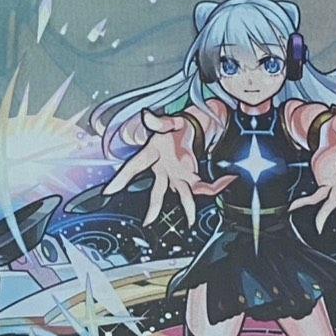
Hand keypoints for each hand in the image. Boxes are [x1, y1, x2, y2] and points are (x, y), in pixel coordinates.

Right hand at [102, 110, 234, 225]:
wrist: (190, 129)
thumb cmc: (175, 127)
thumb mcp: (169, 121)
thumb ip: (159, 121)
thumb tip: (146, 115)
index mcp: (153, 154)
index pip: (134, 166)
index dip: (122, 178)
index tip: (108, 191)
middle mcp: (163, 169)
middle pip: (157, 189)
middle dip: (154, 205)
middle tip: (148, 220)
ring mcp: (177, 175)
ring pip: (181, 194)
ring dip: (187, 207)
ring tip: (190, 221)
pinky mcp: (191, 177)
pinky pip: (204, 185)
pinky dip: (216, 185)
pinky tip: (227, 180)